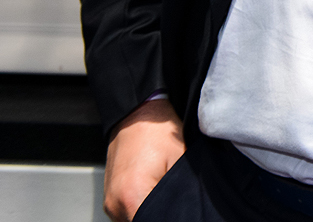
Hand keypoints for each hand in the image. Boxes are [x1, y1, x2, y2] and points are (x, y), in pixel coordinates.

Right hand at [103, 98, 183, 221]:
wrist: (137, 115)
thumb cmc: (158, 133)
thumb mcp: (180, 162)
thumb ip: (182, 192)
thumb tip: (188, 208)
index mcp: (132, 196)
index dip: (169, 216)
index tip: (179, 210)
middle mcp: (115, 204)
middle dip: (161, 215)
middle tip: (176, 201)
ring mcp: (110, 203)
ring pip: (134, 221)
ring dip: (150, 213)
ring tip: (166, 196)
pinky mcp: (110, 199)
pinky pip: (128, 214)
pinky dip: (142, 208)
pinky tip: (155, 193)